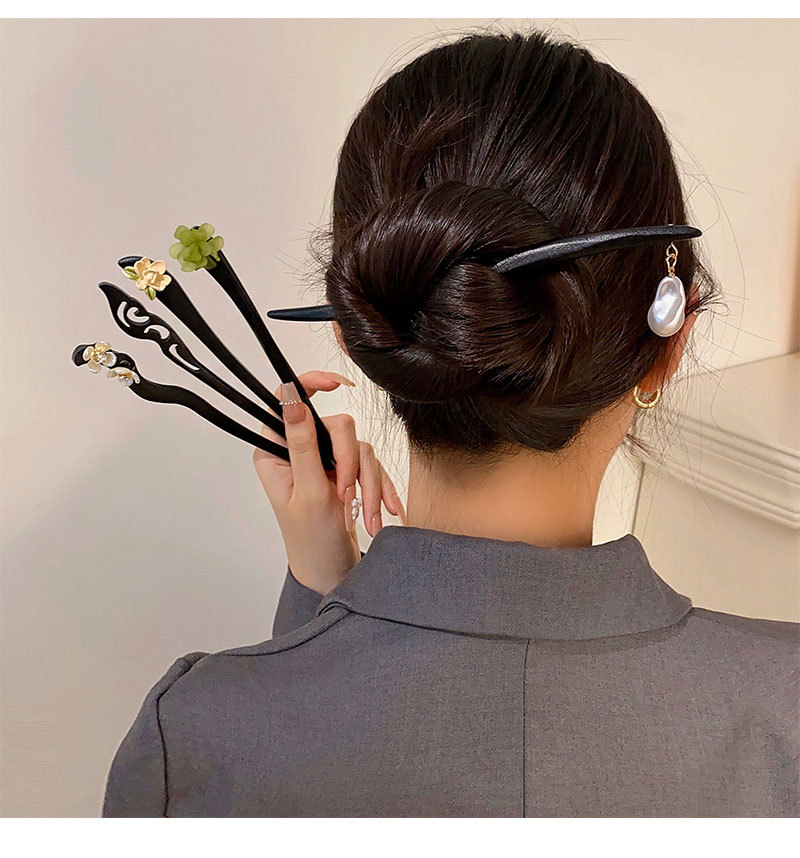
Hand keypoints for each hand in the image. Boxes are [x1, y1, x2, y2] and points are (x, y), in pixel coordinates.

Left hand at [253, 371, 405, 595]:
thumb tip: (292, 399)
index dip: (309, 384)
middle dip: (351, 464)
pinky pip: (373, 464)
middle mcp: (299, 452)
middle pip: (337, 426)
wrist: (331, 572)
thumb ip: (303, 445)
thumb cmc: (311, 541)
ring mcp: (325, 461)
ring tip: (366, 517)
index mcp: (276, 453)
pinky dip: (380, 489)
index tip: (338, 383)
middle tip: (347, 495)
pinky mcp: (347, 472)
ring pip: (360, 448)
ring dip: (368, 485)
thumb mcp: (310, 492)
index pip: (287, 403)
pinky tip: (384, 511)